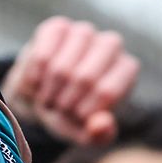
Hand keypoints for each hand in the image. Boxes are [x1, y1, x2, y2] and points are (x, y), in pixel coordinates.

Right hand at [1, 17, 139, 144]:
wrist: (44, 92)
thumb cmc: (71, 113)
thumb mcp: (85, 132)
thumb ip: (99, 135)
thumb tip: (102, 124)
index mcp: (126, 69)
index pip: (107, 92)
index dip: (84, 111)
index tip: (75, 118)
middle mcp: (111, 45)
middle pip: (85, 78)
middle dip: (66, 103)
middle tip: (58, 110)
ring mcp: (84, 32)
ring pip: (61, 68)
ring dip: (49, 92)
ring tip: (47, 100)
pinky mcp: (58, 27)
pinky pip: (42, 57)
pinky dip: (35, 79)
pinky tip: (37, 85)